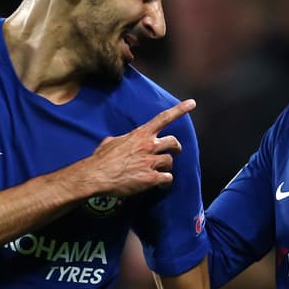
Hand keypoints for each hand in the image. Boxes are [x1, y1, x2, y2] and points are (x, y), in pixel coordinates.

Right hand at [78, 100, 193, 197]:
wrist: (96, 176)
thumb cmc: (101, 159)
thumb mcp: (111, 141)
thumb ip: (123, 139)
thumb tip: (122, 141)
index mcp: (140, 134)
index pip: (163, 118)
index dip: (180, 110)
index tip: (192, 103)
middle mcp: (148, 145)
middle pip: (173, 142)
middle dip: (176, 148)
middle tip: (175, 152)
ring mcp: (151, 162)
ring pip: (170, 162)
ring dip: (166, 167)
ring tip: (159, 172)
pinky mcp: (151, 178)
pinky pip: (167, 178)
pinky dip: (165, 182)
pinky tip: (160, 186)